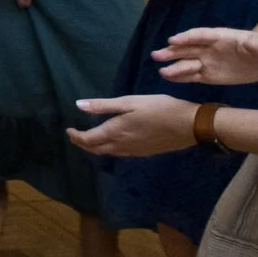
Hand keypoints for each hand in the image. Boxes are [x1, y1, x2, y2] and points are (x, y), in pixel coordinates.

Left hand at [69, 93, 207, 157]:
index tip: (68, 129)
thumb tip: (78, 105)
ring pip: (108, 153)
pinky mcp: (144, 152)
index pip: (88, 140)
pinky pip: (120, 154)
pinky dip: (109, 149)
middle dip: (83, 143)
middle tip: (75, 135)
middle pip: (96, 149)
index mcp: (115, 132)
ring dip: (96, 148)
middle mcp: (122, 145)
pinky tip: (113, 142)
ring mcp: (134, 151)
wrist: (189, 126)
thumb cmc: (159, 108)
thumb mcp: (130, 102)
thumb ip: (103, 106)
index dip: (76, 136)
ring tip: (90, 139)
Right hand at [154, 25, 257, 86]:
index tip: (173, 41)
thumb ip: (255, 45)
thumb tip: (249, 42)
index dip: (187, 38)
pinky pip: (192, 76)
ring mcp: (208, 61)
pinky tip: (168, 78)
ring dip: (174, 67)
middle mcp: (209, 48)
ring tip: (161, 71)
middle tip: (157, 55)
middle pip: (187, 49)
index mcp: (219, 37)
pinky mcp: (209, 75)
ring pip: (187, 63)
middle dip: (172, 52)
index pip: (200, 35)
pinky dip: (180, 77)